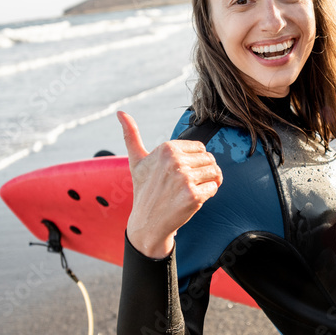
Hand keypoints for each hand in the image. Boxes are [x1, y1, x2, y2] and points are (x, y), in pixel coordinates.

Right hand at [117, 111, 222, 258]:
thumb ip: (131, 135)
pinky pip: (214, 187)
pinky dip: (208, 194)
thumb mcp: (136, 161)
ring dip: (209, 182)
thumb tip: (120, 112)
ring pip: (215, 172)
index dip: (195, 161)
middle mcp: (175, 161)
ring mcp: (185, 178)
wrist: (147, 222)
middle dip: (204, 172)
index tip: (182, 172)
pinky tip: (193, 199)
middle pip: (210, 159)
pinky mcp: (193, 195)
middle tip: (188, 184)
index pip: (200, 148)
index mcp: (166, 148)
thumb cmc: (144, 190)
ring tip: (193, 189)